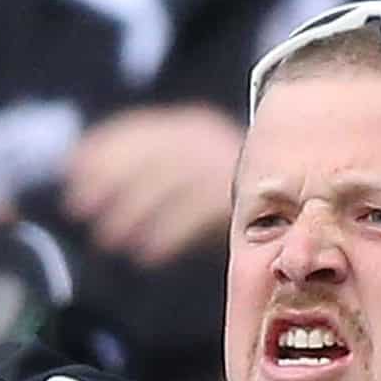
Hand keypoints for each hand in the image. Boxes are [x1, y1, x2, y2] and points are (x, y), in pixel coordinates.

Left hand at [62, 105, 243, 266]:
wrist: (310, 191)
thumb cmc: (242, 193)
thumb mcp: (195, 170)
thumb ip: (153, 172)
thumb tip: (82, 169)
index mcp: (193, 126)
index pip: (139, 129)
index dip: (102, 148)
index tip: (71, 168)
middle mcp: (209, 139)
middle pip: (150, 157)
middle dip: (109, 182)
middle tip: (78, 208)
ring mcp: (228, 166)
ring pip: (170, 185)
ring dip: (132, 214)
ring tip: (109, 239)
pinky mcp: (243, 197)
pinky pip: (197, 216)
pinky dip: (167, 236)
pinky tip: (146, 254)